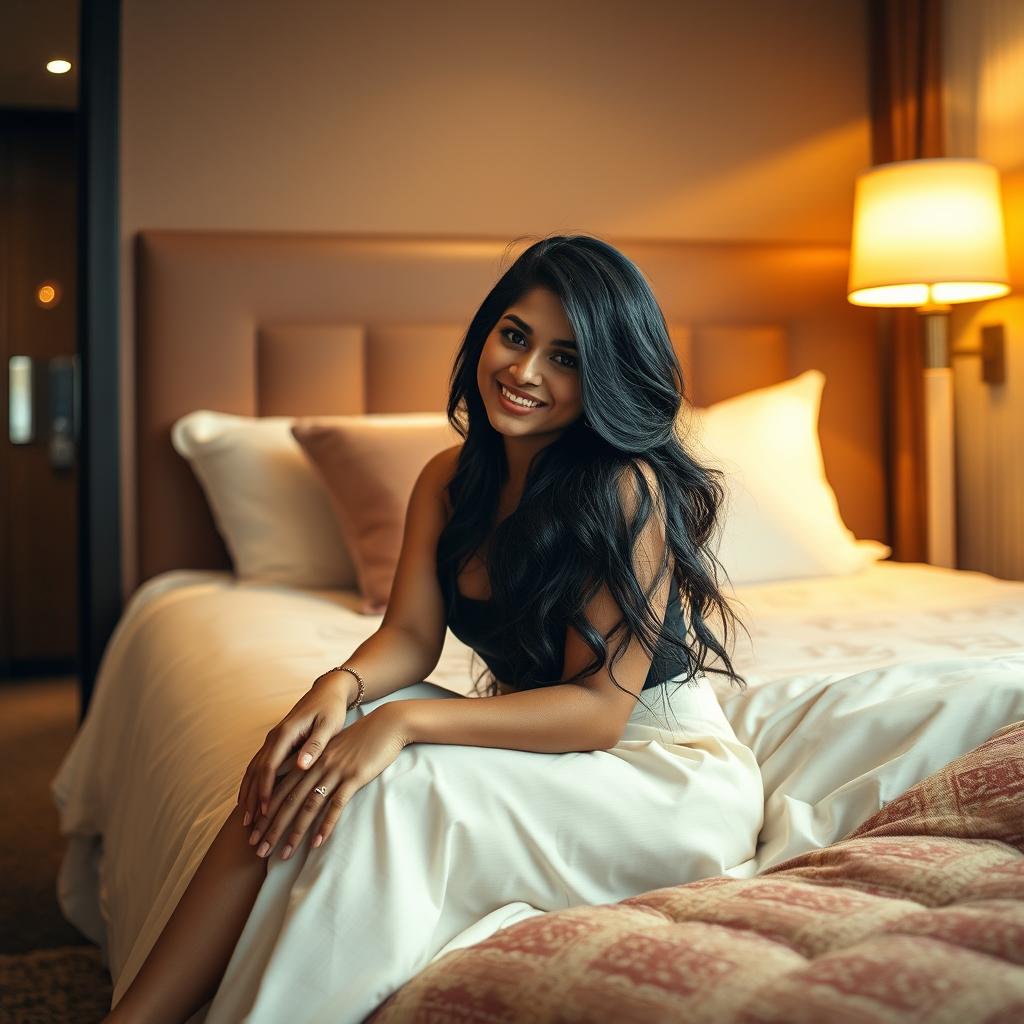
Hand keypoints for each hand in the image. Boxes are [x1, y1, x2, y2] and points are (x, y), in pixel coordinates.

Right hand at [237, 669, 354, 826]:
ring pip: (254, 770)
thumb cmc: (331, 709)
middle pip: (256, 771)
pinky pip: (258, 766)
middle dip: (252, 799)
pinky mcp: (276, 743)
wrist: (327, 690)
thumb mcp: (328, 726)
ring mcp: (272, 739)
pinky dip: (252, 784)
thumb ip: (315, 745)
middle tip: (250, 826)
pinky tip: (251, 801)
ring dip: (249, 794)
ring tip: (246, 820)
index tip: (265, 811)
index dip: (266, 790)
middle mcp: (274, 737)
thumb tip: (301, 765)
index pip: (270, 766)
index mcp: (286, 733)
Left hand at [246, 704, 409, 859]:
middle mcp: (317, 766)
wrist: (387, 724)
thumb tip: (302, 785)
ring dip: (295, 832)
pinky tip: (317, 842)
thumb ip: (316, 765)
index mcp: (309, 760)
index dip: (265, 813)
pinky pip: (336, 805)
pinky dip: (325, 825)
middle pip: (289, 801)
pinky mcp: (353, 777)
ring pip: (309, 806)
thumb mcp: (333, 749)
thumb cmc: (360, 738)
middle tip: (258, 850)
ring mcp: (335, 771)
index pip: (279, 790)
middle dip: (271, 828)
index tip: (253, 834)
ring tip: (284, 854)